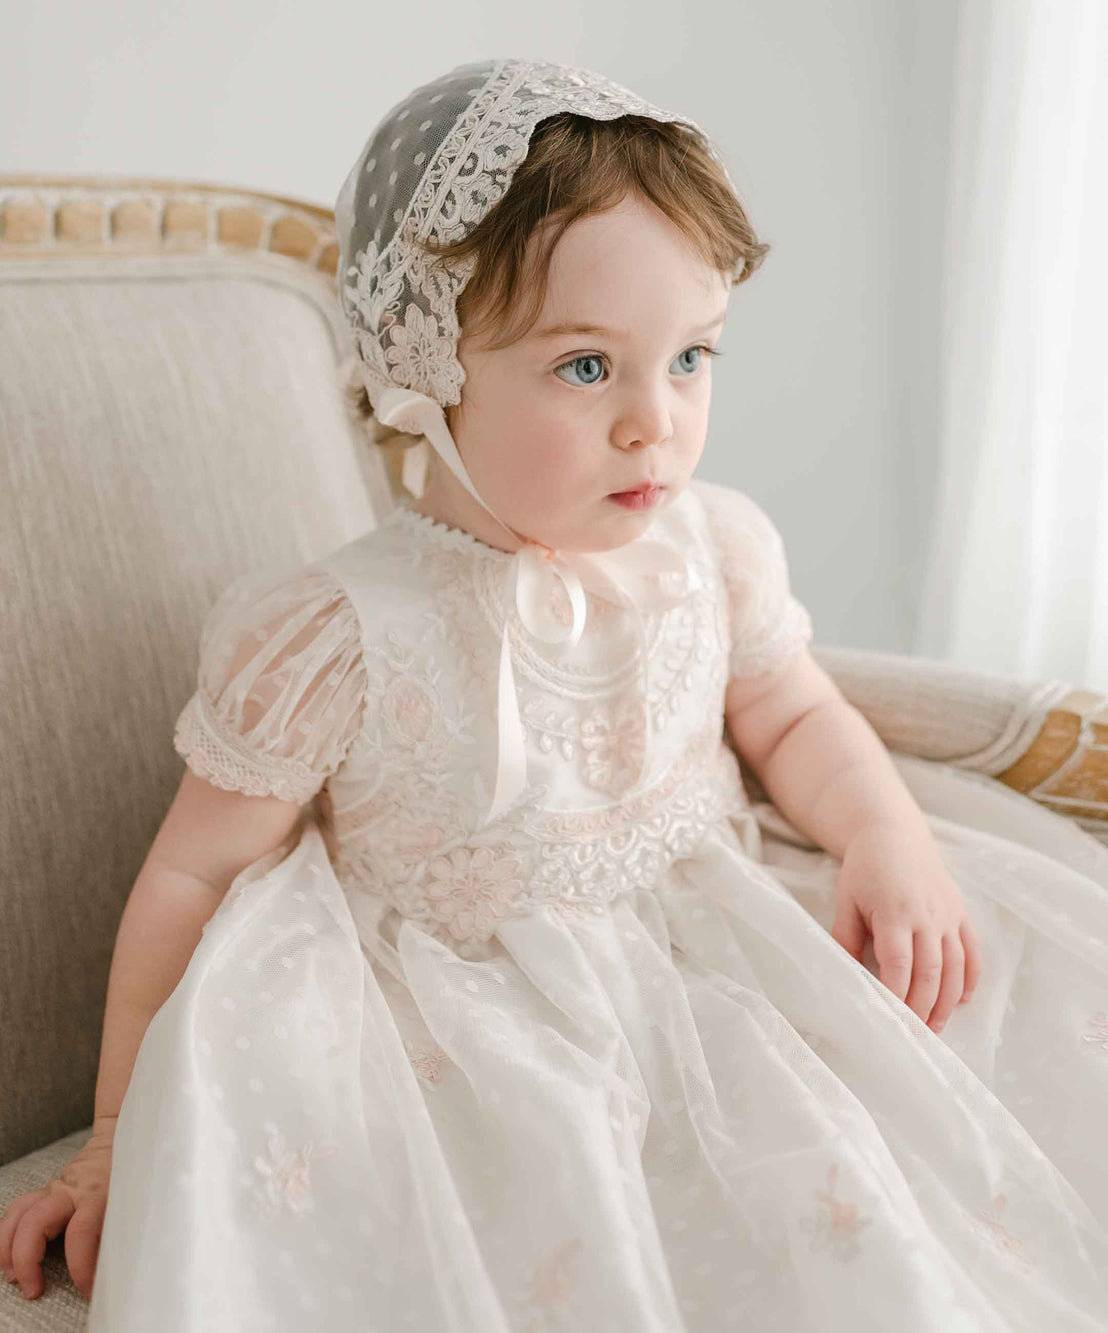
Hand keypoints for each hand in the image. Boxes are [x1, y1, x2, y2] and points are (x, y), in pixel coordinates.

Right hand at [0, 1114, 115, 1301]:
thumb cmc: (133, 1169)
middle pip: (35, 1222)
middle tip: (34, 1289)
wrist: (124, 1138)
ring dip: (8, 1248)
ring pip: (19, 1214)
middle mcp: (70, 1190)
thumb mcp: (138, 1196)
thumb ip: (126, 1226)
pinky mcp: (48, 1191)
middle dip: (27, 1260)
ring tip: (13, 1276)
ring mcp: (55, 1189)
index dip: (81, 1265)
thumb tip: (122, 1262)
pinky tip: (9, 1254)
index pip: (81, 1233)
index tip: (87, 1288)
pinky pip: (20, 1209)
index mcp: (97, 1193)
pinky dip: (9, 1233)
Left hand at [830, 822, 981, 1031]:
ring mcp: (948, 915)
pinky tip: (963, 999)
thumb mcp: (846, 899)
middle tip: (914, 1034)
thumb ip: (845, 936)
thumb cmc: (865, 868)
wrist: (894, 833)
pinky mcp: (960, 913)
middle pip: (930, 971)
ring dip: (947, 1000)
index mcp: (894, 912)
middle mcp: (927, 915)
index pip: (899, 963)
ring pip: (954, 966)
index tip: (890, 1018)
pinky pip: (971, 950)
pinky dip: (970, 977)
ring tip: (935, 1026)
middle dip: (922, 1006)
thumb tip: (843, 972)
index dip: (896, 994)